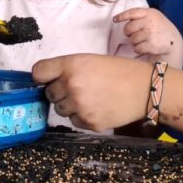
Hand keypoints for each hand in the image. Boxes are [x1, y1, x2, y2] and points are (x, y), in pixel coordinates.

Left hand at [32, 54, 151, 131]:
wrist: (144, 89)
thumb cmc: (119, 71)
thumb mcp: (90, 60)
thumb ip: (67, 68)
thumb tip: (46, 81)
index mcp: (71, 65)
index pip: (38, 72)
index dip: (42, 76)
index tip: (48, 79)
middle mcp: (72, 85)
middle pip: (48, 94)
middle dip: (60, 91)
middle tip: (79, 87)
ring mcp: (80, 106)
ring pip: (60, 109)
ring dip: (70, 105)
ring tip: (90, 97)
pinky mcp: (89, 123)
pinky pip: (74, 121)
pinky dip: (82, 116)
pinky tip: (98, 107)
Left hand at [114, 7, 182, 67]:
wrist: (173, 41)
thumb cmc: (159, 28)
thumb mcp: (153, 17)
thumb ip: (140, 16)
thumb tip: (119, 17)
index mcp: (150, 13)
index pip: (132, 12)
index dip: (122, 16)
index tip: (115, 19)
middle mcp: (150, 22)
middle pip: (128, 28)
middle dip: (128, 32)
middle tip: (134, 34)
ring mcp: (150, 34)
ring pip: (132, 39)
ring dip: (135, 41)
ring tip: (143, 40)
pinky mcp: (151, 45)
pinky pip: (136, 48)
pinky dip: (138, 49)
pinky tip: (146, 46)